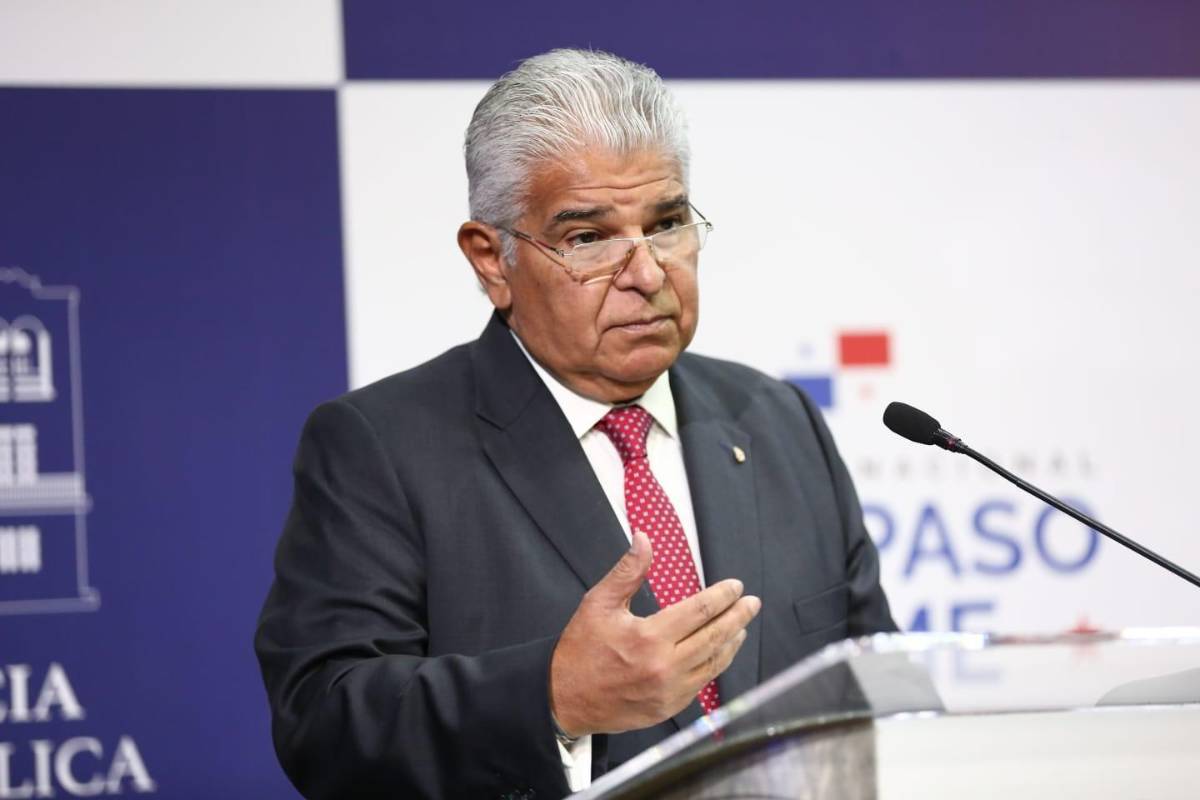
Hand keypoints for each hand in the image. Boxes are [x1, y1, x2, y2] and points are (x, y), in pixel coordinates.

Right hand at [549, 531, 761, 736]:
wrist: (565, 699)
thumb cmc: (580, 649)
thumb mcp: (599, 603)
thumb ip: (627, 571)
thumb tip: (643, 538)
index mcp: (649, 638)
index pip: (700, 611)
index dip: (722, 596)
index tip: (736, 586)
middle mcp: (664, 667)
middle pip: (715, 637)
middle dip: (738, 617)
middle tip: (752, 603)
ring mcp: (669, 692)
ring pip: (714, 663)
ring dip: (731, 642)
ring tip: (741, 626)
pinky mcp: (668, 708)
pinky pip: (702, 683)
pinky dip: (715, 665)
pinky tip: (720, 653)